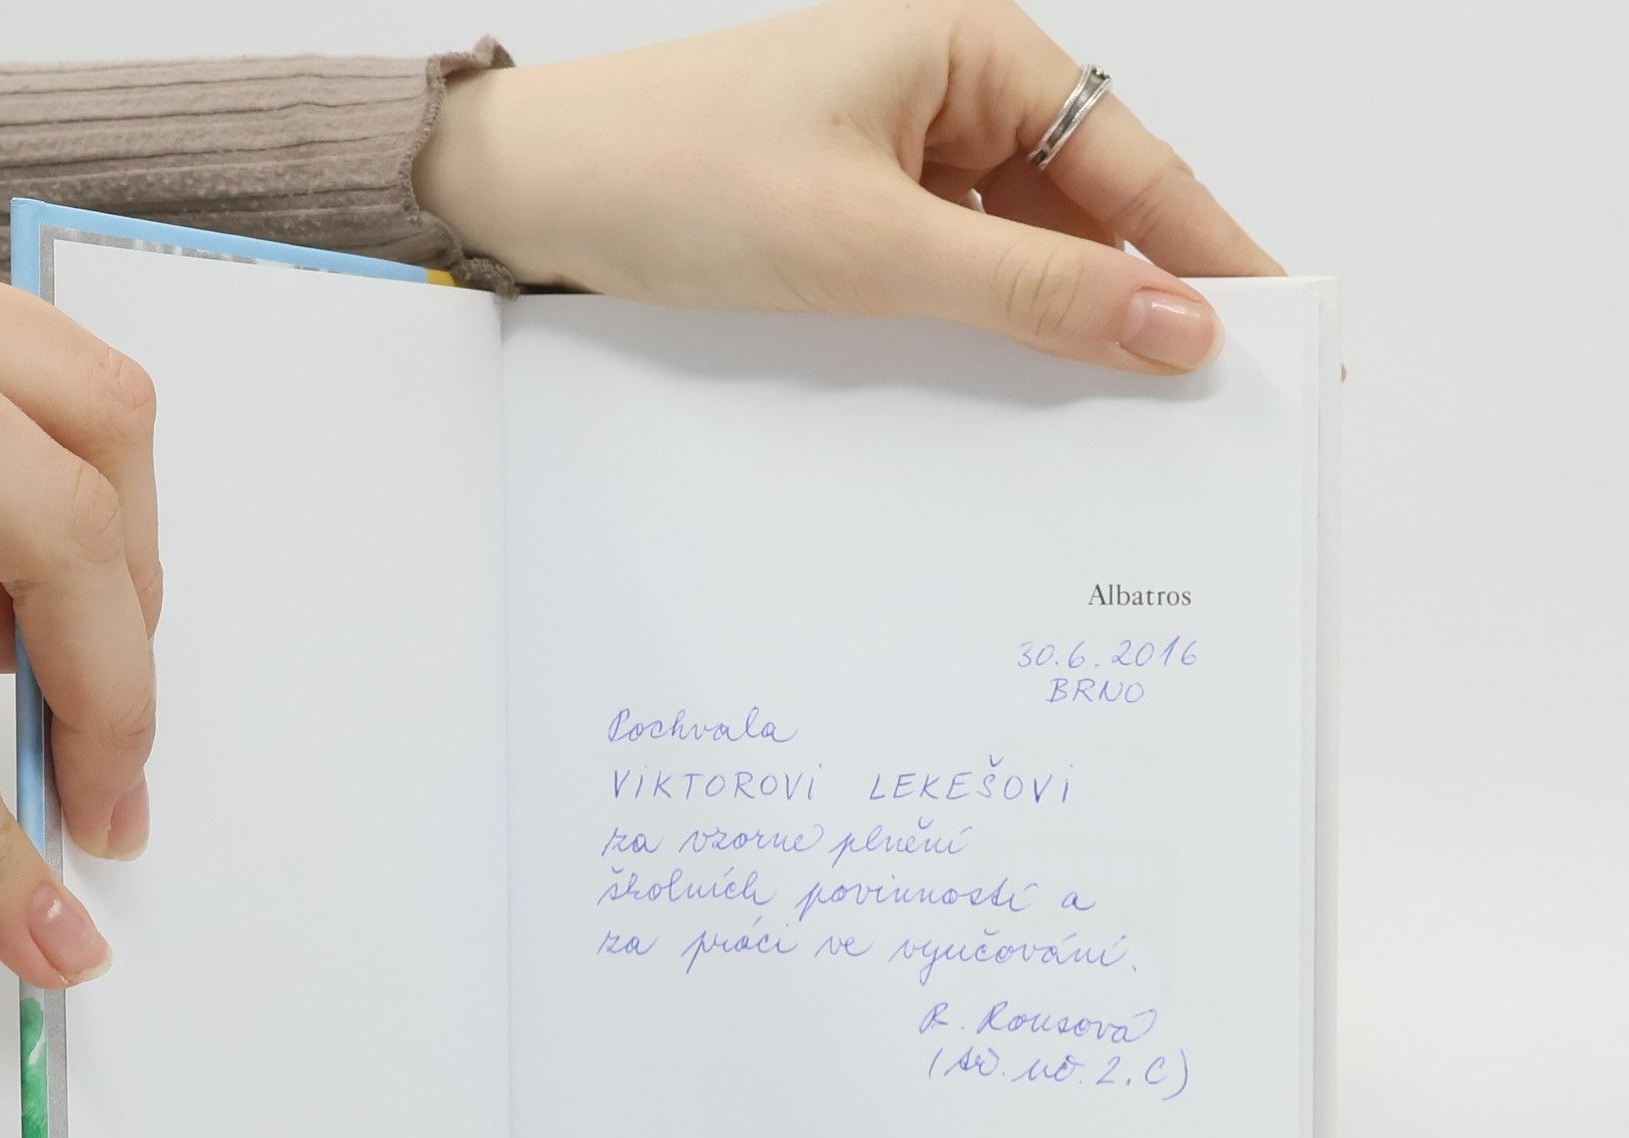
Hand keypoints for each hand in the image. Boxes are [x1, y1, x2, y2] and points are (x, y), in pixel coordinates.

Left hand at [418, 0, 1279, 372]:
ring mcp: (903, 153)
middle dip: (1140, 297)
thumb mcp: (876, 245)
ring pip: (1022, 250)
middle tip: (1203, 399)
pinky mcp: (859, 211)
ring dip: (1060, 322)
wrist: (538, 193)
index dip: (1207, 253)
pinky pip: (957, 272)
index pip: (1133, 163)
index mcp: (973, 51)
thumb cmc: (682, 176)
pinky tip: (1011, 388)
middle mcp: (949, 92)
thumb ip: (1032, 290)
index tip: (1272, 331)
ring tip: (1114, 412)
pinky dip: (988, 328)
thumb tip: (1170, 326)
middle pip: (1087, 207)